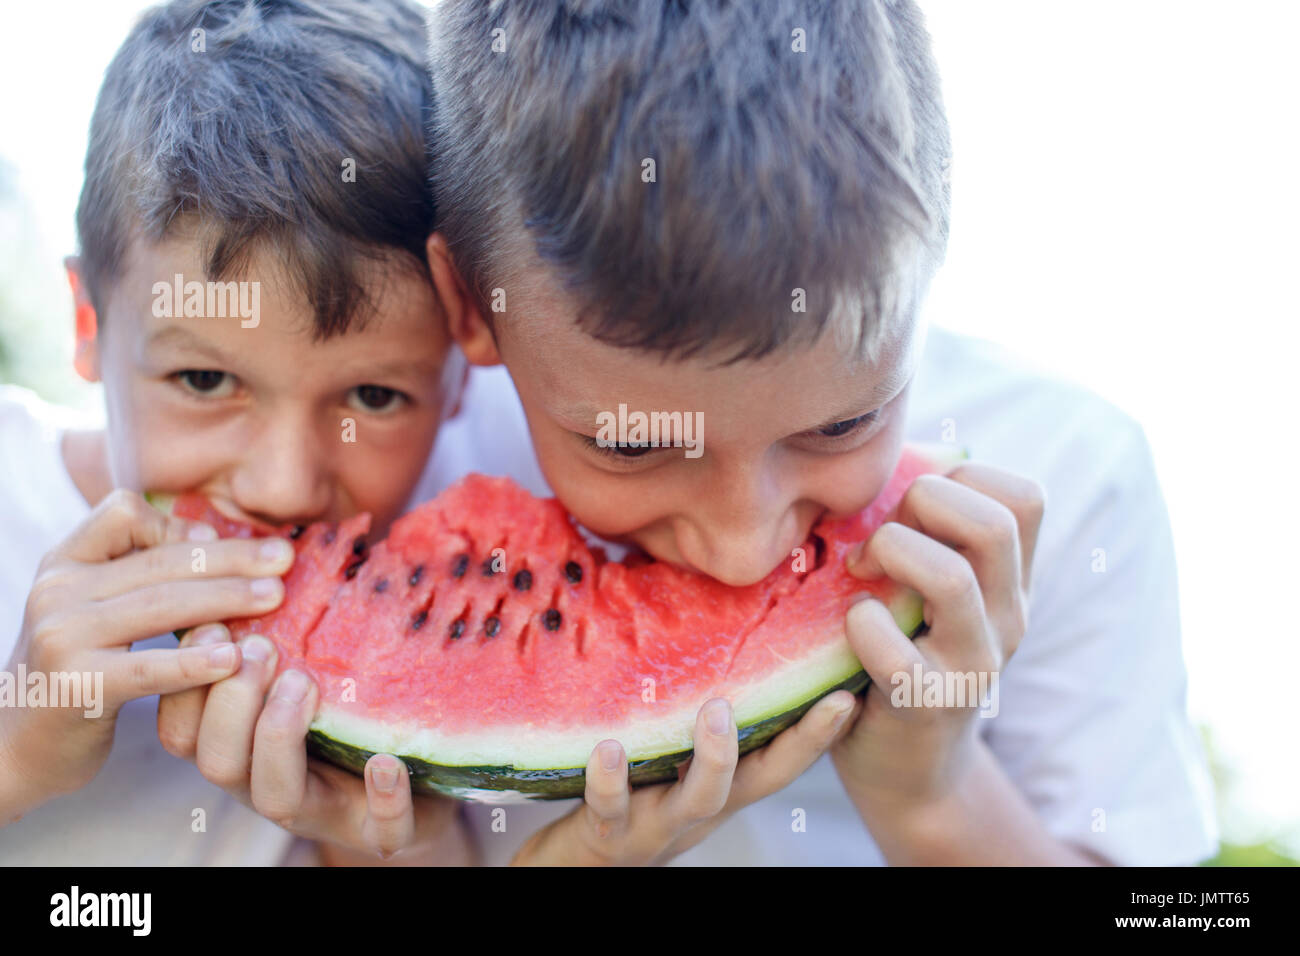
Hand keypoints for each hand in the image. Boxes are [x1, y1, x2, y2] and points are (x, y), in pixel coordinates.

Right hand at [0, 489, 289, 822]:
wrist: (18, 744)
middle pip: (160, 561)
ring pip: (161, 605)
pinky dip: (194, 661)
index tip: (219, 538)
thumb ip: (139, 573)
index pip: (121, 513)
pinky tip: (233, 658)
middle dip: (230, 558)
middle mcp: (58, 592)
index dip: (175, 522)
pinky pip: (148, 668)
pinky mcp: (77, 685)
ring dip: (226, 598)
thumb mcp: (93, 608)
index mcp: (66, 563)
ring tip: (273, 597)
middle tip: (283, 560)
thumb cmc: (78, 669)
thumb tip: (213, 539)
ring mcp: (63, 637)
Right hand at [156, 633, 471, 863]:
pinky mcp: (382, 833)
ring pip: (276, 796)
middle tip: (261, 649)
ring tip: (304, 685)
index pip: (182, 729)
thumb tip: (266, 548)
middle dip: (230, 701)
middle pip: (217, 760)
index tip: (210, 624)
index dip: (184, 681)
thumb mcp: (311, 671)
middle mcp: (268, 784)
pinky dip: (381, 798)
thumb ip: (279, 631)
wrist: (425, 786)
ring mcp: (324, 812)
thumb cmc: (351, 719)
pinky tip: (385, 763)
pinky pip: (379, 830)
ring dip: (280, 736)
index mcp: (242, 746)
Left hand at [509, 692, 855, 865]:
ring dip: (714, 758)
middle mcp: (701, 807)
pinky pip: (611, 808)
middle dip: (794, 743)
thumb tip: (724, 630)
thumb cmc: (635, 790)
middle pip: (758, 781)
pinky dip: (610, 781)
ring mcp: (661, 823)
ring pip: (699, 799)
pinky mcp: (611, 831)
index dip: (819, 733)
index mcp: (723, 786)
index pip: (783, 759)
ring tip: (715, 710)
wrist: (582, 858)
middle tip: (818, 695)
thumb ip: (698, 710)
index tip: (848, 695)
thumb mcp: (674, 754)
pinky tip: (607, 748)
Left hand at [830, 463, 1044, 816]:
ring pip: (950, 576)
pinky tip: (849, 628)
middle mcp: (1008, 618)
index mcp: (1011, 582)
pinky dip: (857, 621)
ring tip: (860, 576)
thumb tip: (887, 461)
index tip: (912, 510)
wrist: (906, 772)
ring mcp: (975, 664)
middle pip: (994, 520)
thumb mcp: (927, 595)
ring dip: (887, 555)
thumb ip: (926, 536)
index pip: (1024, 496)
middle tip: (877, 541)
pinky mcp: (927, 705)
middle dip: (919, 505)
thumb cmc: (898, 659)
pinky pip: (888, 643)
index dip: (961, 480)